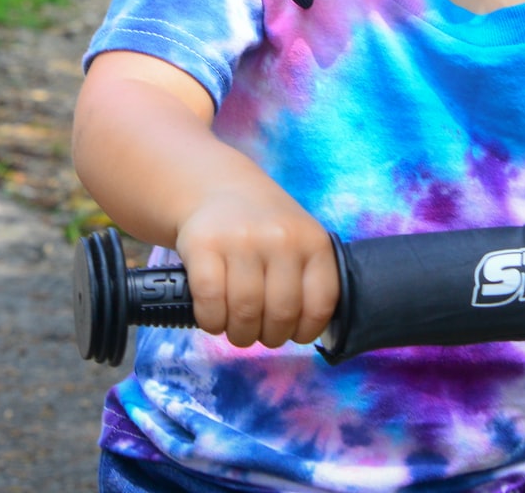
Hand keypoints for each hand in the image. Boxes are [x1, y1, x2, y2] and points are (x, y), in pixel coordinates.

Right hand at [174, 186, 339, 349]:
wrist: (221, 188)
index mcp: (313, 241)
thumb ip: (308, 280)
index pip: (320, 305)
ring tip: (235, 327)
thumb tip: (305, 331)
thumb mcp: (300, 241)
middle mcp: (280, 238)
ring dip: (239, 333)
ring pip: (245, 313)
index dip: (305, 331)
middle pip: (280, 314)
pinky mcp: (204, 245)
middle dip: (269, 337)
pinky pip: (211, 303)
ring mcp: (241, 240)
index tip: (292, 333)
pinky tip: (213, 316)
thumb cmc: (266, 228)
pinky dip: (211, 321)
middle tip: (258, 332)